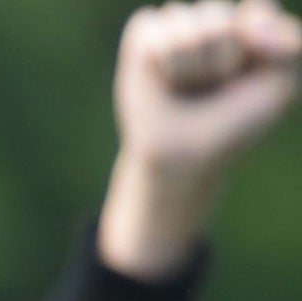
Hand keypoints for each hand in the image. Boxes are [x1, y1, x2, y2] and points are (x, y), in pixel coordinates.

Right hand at [106, 4, 301, 275]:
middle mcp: (213, 22)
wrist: (186, 157)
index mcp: (250, 27)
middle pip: (216, 14)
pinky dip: (161, 59)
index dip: (255, 42)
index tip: (249, 75)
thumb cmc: (234, 123)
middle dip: (219, 57)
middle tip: (213, 86)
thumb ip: (290, 41)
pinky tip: (162, 79)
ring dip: (189, 63)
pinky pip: (152, 27)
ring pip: (183, 19)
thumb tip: (247, 15)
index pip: (257, 8)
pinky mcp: (143, 41)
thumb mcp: (281, 86)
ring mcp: (176, 29)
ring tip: (188, 85)